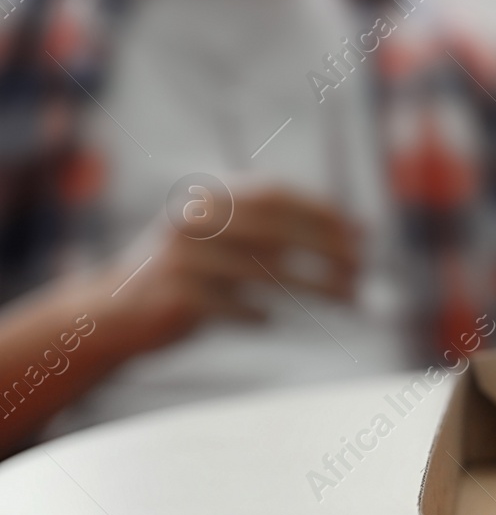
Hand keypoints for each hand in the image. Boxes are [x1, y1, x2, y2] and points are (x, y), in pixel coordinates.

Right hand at [98, 188, 359, 352]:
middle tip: (363, 270)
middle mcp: (195, 220)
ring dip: (315, 287)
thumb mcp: (230, 243)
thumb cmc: (192, 276)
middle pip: (277, 229)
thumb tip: (358, 230)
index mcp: (209, 199)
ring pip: (265, 271)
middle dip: (328, 249)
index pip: (276, 194)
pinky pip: (233, 306)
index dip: (323, 212)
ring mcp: (183, 257)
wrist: (113, 311)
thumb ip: (279, 232)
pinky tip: (269, 320)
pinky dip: (257, 314)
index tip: (362, 234)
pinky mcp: (176, 295)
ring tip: (348, 301)